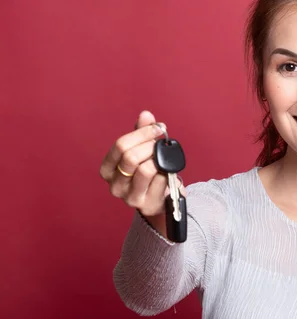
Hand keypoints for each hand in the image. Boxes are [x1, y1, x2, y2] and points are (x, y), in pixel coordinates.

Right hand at [99, 110, 185, 235]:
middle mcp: (114, 184)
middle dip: (150, 146)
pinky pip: (160, 180)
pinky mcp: (146, 204)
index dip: (142, 133)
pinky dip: (167, 173)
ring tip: (162, 161)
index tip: (158, 128)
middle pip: (131, 157)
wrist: (161, 200)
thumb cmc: (150, 173)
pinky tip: (167, 174)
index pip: (121, 145)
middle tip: (161, 144)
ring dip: (159, 160)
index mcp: (108, 169)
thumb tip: (146, 114)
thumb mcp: (143, 151)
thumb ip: (142, 132)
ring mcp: (129, 197)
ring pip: (146, 169)